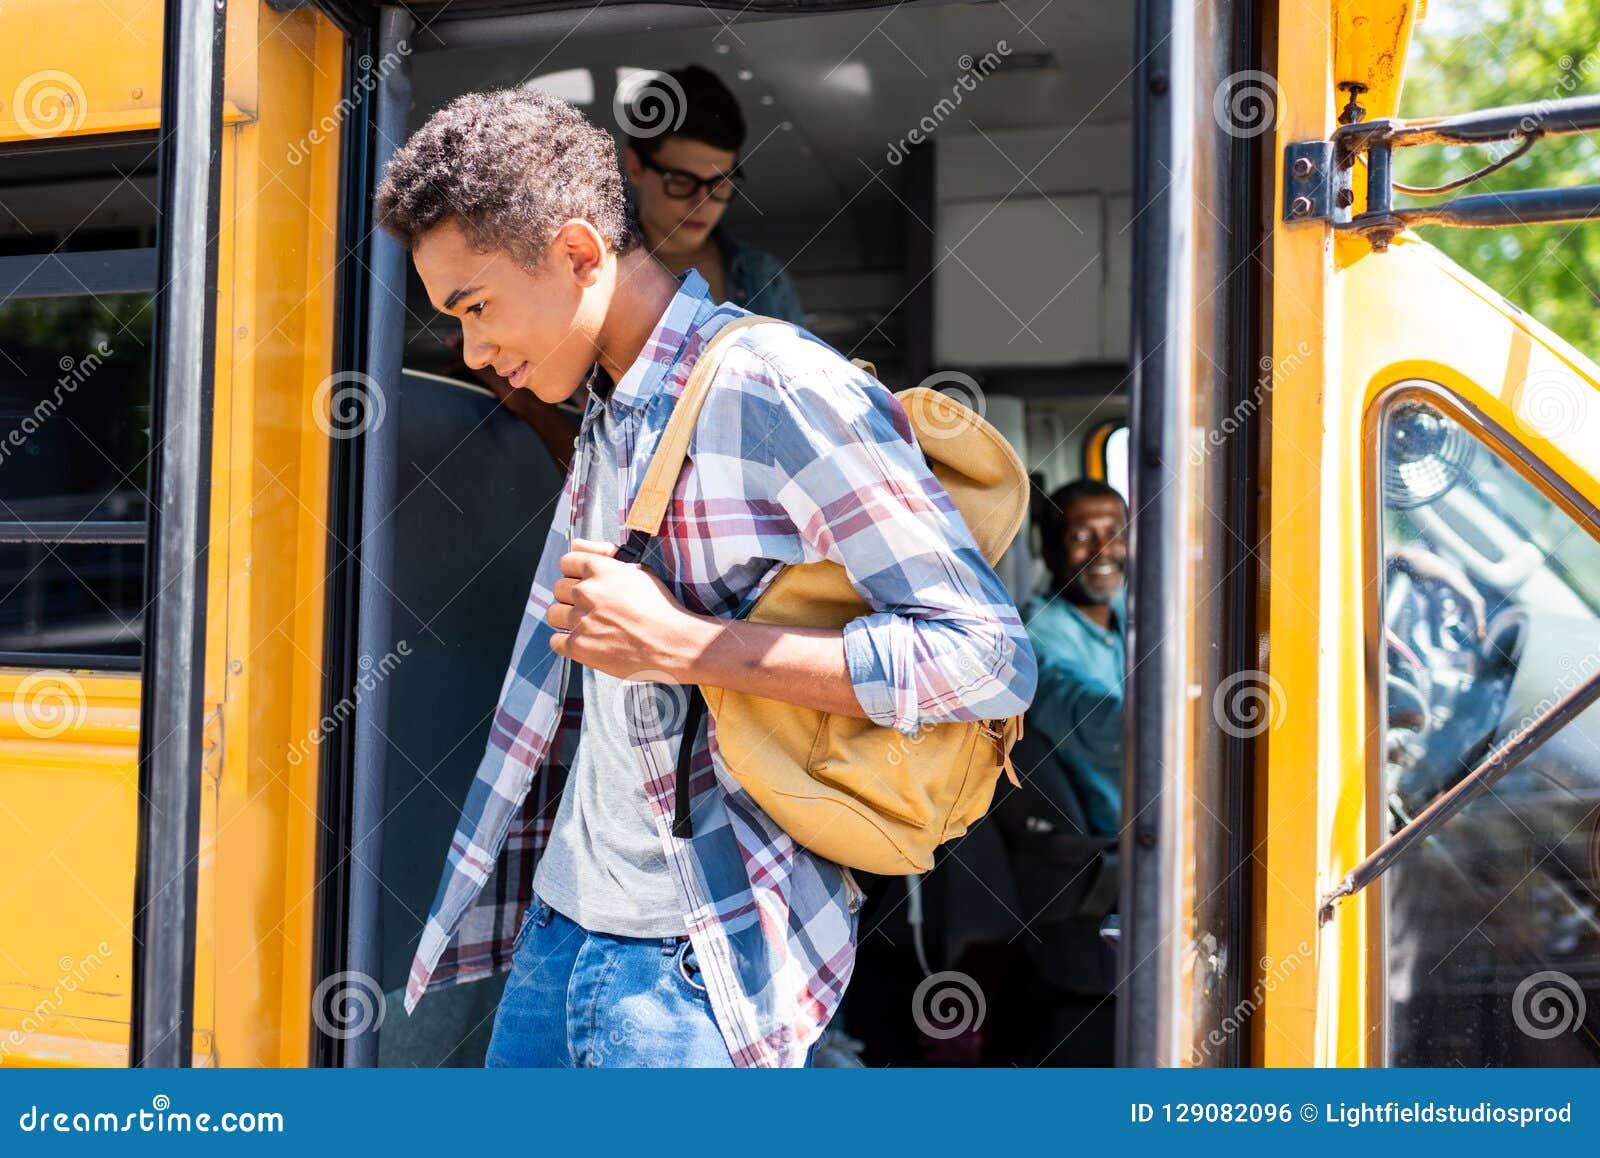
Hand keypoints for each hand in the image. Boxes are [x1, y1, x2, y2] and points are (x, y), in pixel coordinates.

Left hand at [546, 538, 712, 678]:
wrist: (674, 643)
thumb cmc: (660, 607)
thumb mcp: (639, 570)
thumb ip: (604, 552)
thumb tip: (575, 543)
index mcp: (600, 569)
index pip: (566, 562)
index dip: (576, 573)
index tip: (588, 584)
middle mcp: (586, 591)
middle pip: (559, 588)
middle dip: (573, 596)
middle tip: (594, 608)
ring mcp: (581, 620)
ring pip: (554, 613)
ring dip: (568, 619)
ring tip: (591, 625)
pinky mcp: (579, 646)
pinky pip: (555, 641)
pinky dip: (567, 642)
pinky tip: (587, 641)